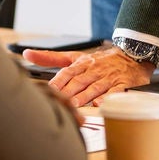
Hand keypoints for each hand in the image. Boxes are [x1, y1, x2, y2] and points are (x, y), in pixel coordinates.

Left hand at [23, 46, 153, 107]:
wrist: (131, 55)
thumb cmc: (99, 60)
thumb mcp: (75, 56)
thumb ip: (51, 57)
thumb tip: (27, 54)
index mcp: (82, 63)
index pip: (67, 72)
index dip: (58, 81)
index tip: (49, 90)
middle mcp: (94, 69)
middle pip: (79, 81)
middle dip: (69, 91)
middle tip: (60, 101)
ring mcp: (108, 77)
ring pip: (95, 87)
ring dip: (84, 96)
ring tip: (75, 105)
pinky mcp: (122, 84)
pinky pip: (114, 92)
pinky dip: (107, 98)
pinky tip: (99, 104)